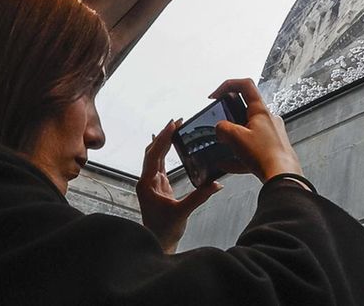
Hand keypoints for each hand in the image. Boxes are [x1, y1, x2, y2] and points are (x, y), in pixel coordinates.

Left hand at [137, 119, 221, 252]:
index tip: (172, 126)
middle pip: (153, 151)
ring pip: (155, 155)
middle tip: (178, 121)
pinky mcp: (157, 185)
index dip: (163, 139)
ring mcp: (151, 182)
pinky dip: (164, 151)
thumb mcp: (183, 212)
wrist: (157, 242)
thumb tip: (217, 184)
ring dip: (164, 141)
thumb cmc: (165, 230)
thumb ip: (199, 196)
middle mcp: (146, 180)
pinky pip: (159, 163)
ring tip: (176, 126)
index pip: (154, 156)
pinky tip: (167, 141)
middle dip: (164, 135)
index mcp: (147, 184)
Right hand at [210, 79, 303, 181]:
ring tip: (223, 150)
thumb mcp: (236, 138)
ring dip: (234, 139)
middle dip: (229, 119)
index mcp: (261, 111)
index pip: (245, 85)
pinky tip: (228, 165)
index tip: (215, 96)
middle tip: (220, 128)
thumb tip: (220, 129)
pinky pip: (253, 148)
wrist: (283, 177)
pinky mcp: (273, 148)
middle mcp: (269, 119)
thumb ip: (223, 129)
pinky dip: (240, 155)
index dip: (227, 85)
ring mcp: (272, 134)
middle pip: (245, 110)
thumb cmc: (266, 155)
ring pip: (248, 132)